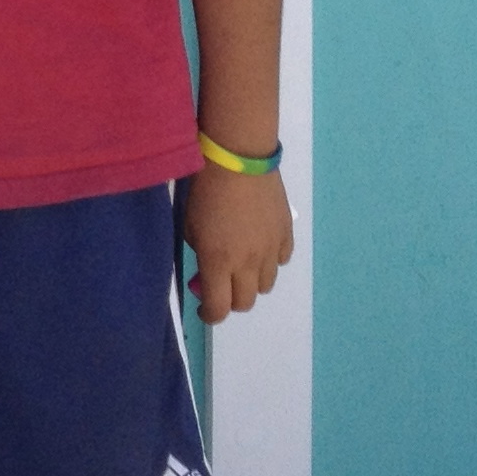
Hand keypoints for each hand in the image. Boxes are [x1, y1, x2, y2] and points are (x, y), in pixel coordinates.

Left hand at [180, 164, 293, 324]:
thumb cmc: (205, 191)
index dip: (210, 315)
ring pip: (266, 285)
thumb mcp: (189, 226)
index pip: (219, 308)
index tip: (204, 309)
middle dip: (230, 300)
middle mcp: (248, 263)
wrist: (238, 159)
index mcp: (219, 262)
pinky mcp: (287, 235)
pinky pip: (281, 261)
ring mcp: (271, 251)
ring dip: (251, 282)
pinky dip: (270, 261)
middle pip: (245, 302)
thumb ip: (199, 256)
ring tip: (240, 262)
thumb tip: (206, 275)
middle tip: (219, 284)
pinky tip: (259, 245)